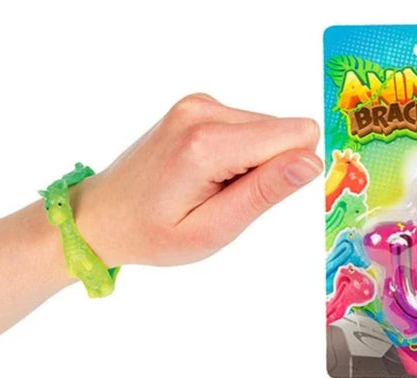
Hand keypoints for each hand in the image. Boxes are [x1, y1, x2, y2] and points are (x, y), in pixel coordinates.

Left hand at [74, 94, 321, 265]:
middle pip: (284, 131)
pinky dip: (237, 155)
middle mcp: (203, 110)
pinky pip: (246, 128)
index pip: (296, 135)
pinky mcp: (197, 106)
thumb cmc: (154, 234)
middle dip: (269, 170)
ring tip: (212, 189)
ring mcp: (197, 104)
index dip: (291, 173)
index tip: (256, 199)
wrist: (104, 216)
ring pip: (268, 129)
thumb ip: (264, 192)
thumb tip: (312, 162)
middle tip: (226, 198)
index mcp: (208, 142)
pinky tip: (206, 175)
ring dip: (251, 164)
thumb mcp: (214, 229)